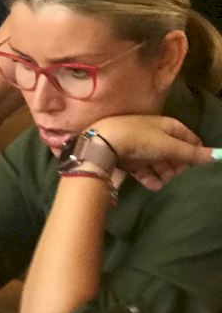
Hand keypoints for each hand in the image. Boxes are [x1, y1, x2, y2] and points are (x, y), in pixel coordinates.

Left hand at [89, 115, 217, 190]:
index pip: (190, 139)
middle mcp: (156, 135)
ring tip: (167, 184)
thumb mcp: (169, 146)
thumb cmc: (140, 139)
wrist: (103, 142)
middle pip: (174, 154)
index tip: (200, 167)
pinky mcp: (129, 159)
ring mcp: (142, 147)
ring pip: (160, 164)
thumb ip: (193, 153)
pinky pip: (144, 170)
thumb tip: (219, 155)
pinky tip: (153, 186)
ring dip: (165, 175)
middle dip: (179, 167)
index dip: (196, 153)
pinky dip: (150, 178)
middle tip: (182, 179)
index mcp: (168, 126)